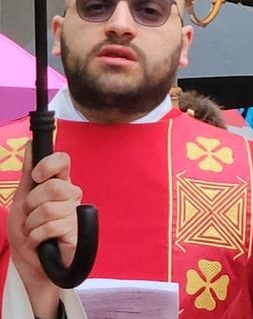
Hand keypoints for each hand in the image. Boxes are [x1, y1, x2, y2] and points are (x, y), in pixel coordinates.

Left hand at [7, 145, 81, 317]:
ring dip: (32, 225)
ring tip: (34, 232)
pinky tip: (40, 242)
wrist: (31, 262)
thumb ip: (27, 173)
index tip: (36, 176)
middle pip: (54, 187)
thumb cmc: (28, 230)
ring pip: (48, 210)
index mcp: (59, 184)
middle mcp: (71, 196)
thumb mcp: (21, 199)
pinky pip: (50, 228)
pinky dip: (36, 238)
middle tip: (31, 215)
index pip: (63, 161)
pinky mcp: (76, 232)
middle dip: (33, 204)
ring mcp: (75, 213)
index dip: (49, 164)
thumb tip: (30, 144)